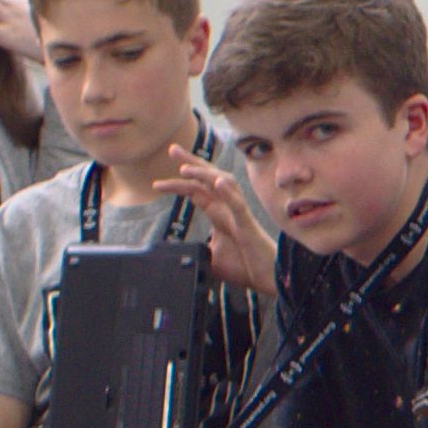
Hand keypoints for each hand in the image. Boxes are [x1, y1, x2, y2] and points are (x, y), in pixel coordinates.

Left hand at [158, 144, 279, 294]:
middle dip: (191, 162)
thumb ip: (199, 251)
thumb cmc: (246, 266)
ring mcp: (238, 215)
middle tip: (172, 149)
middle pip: (208, 179)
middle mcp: (228, 209)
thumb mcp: (212, 258)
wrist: (267, 278)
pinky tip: (218, 183)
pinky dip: (228, 193)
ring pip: (223, 185)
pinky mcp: (247, 226)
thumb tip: (182, 257)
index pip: (198, 191)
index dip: (181, 180)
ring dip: (205, 174)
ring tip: (185, 168)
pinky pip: (238, 205)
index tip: (160, 180)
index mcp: (219, 215)